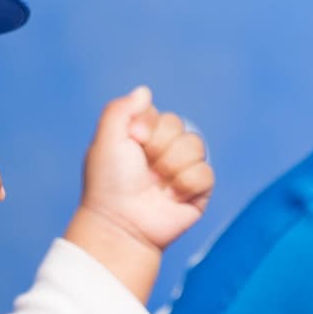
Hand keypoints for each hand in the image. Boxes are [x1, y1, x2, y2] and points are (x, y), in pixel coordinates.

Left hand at [66, 88, 213, 301]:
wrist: (121, 222)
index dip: (148, 127)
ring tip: (157, 185)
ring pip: (195, 147)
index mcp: (143, 137)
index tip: (133, 141)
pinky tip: (170, 198)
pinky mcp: (198, 192)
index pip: (161, 115)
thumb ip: (121, 108)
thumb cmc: (109, 182)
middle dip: (159, 147)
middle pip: (180, 127)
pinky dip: (186, 185)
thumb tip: (144, 91)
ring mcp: (182, 171)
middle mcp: (164, 152)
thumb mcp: (106, 138)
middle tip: (143, 168)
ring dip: (172, 167)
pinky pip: (205, 173)